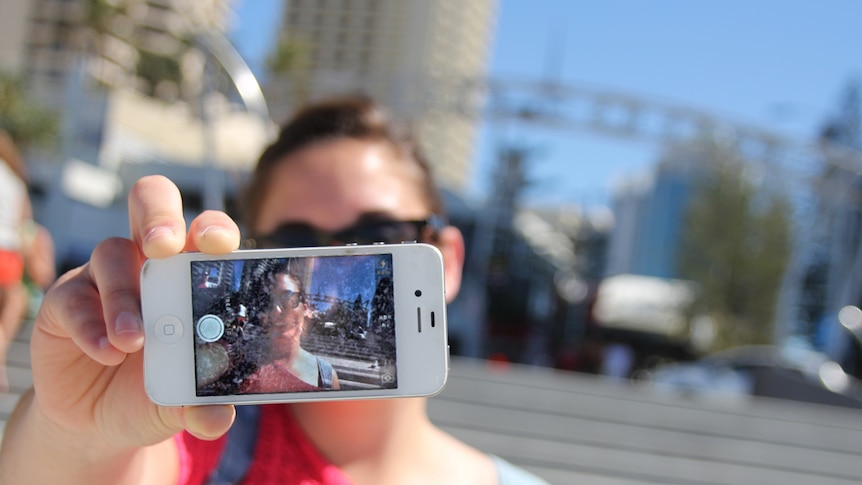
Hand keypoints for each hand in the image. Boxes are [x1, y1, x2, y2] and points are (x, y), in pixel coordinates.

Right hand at [29, 175, 239, 449]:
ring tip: (135, 340)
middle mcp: (150, 262)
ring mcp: (106, 276)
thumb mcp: (184, 402)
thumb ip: (204, 405)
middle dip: (160, 217)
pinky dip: (92, 325)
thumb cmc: (157, 390)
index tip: (219, 246)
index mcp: (193, 272)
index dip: (215, 228)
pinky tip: (107, 352)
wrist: (100, 420)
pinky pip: (75, 298)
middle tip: (164, 247)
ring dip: (125, 296)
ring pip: (111, 253)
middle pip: (153, 204)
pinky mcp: (66, 300)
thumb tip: (218, 417)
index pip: (207, 232)